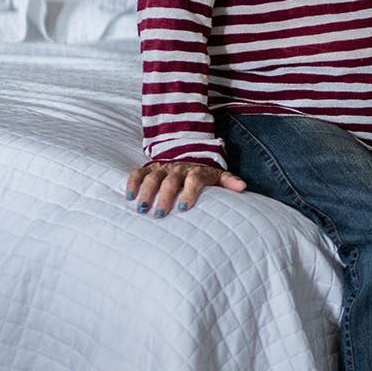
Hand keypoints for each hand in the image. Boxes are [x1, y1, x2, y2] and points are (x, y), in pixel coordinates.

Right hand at [126, 159, 245, 217]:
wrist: (188, 155)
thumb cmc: (203, 174)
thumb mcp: (217, 176)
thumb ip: (229, 181)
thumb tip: (242, 187)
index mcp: (196, 172)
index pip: (194, 180)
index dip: (189, 192)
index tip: (184, 207)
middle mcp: (178, 169)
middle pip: (171, 181)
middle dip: (165, 197)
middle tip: (160, 214)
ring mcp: (163, 168)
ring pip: (153, 177)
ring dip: (147, 192)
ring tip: (141, 209)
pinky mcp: (149, 169)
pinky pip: (138, 173)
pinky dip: (132, 183)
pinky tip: (128, 197)